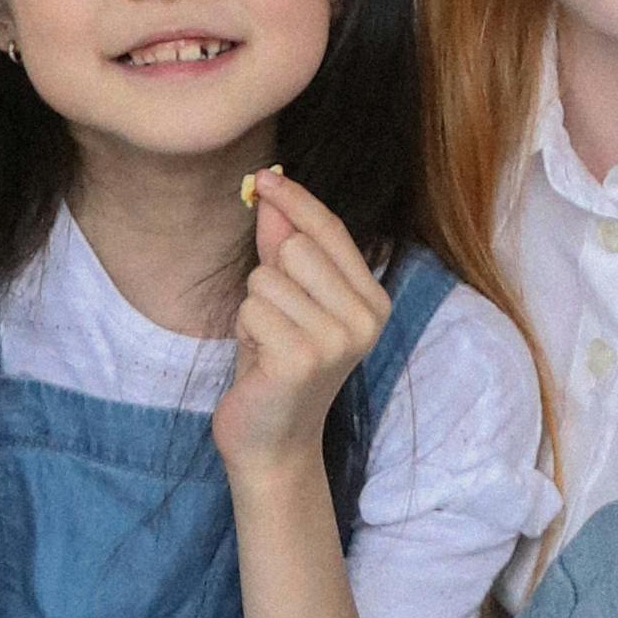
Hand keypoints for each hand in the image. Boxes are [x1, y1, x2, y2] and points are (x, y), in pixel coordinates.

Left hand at [210, 165, 388, 481]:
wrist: (271, 441)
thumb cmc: (277, 365)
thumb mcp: (287, 298)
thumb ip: (284, 243)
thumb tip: (270, 186)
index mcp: (372, 299)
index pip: (330, 230)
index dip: (294, 199)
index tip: (265, 175)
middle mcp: (365, 318)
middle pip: (294, 247)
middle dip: (269, 276)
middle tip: (276, 321)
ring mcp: (337, 339)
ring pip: (267, 278)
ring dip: (254, 309)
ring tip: (268, 344)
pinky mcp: (302, 358)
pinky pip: (252, 309)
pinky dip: (245, 331)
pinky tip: (260, 361)